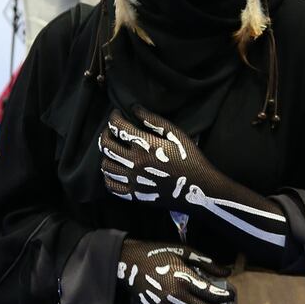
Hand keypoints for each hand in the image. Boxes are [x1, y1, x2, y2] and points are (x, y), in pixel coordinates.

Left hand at [99, 105, 287, 248]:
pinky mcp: (135, 196)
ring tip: (113, 150)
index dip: (113, 117)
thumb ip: (154, 121)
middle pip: (106, 145)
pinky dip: (108, 177)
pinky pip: (112, 186)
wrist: (199, 189)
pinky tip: (115, 171)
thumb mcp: (176, 135)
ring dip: (106, 155)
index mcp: (145, 146)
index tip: (116, 114)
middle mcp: (135, 163)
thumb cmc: (190, 159)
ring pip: (105, 165)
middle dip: (105, 133)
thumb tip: (134, 108)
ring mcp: (133, 181)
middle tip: (111, 130)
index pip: (118, 127)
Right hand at [117, 240, 233, 303]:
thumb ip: (207, 263)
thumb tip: (227, 272)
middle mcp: (176, 296)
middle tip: (216, 299)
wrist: (130, 263)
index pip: (213, 294)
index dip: (226, 296)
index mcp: (184, 278)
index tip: (231, 295)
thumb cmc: (158, 254)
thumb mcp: (184, 251)